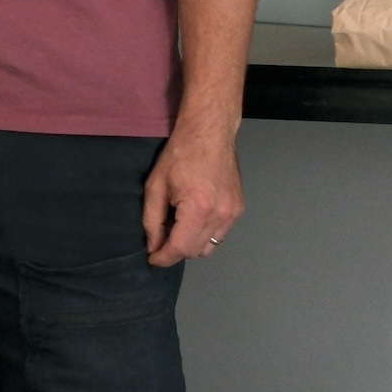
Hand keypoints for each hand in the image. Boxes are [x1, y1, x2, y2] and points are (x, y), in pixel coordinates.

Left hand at [142, 118, 243, 268]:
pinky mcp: (239, 209)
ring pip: (209, 247)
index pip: (181, 248)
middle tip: (161, 237)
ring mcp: (233, 213)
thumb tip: (153, 246)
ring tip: (177, 226)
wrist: (209, 133)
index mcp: (198, 209)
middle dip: (175, 250)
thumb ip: (152, 220)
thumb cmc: (179, 155)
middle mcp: (220, 215)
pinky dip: (204, 234)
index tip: (152, 259)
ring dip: (191, 245)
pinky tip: (193, 218)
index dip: (164, 258)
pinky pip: (219, 235)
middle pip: (196, 251)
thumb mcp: (155, 186)